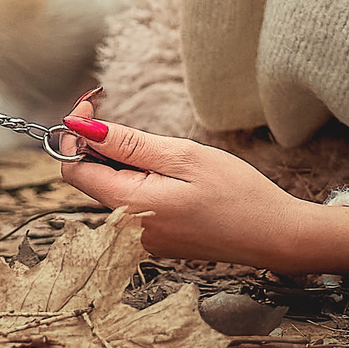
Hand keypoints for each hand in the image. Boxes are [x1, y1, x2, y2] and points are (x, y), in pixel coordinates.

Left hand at [57, 102, 348, 275]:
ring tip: (156, 150)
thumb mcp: (182, 156)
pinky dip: (133, 181)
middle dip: (94, 144)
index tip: (92, 106)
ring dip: (116, 162)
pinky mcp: (153, 241)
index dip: (73, 134)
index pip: (73, 169)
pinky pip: (127, 205)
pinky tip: (165, 173)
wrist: (275, 236)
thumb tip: (79, 127)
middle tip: (118, 115)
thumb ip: (127, 143)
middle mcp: (125, 230)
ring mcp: (139, 240)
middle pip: (88, 180)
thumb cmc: (236, 193)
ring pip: (107, 191)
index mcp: (129, 206)